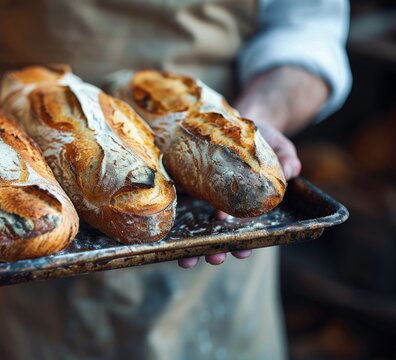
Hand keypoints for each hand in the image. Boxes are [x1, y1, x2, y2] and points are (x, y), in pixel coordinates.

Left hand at [178, 121, 300, 268]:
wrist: (234, 120)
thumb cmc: (259, 137)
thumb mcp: (276, 145)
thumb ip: (286, 157)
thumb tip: (291, 171)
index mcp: (247, 203)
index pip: (246, 229)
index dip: (244, 242)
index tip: (243, 250)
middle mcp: (223, 205)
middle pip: (219, 234)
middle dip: (217, 249)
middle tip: (215, 258)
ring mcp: (202, 197)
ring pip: (197, 227)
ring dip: (193, 245)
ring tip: (188, 260)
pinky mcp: (184, 183)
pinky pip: (177, 204)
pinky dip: (172, 220)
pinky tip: (167, 233)